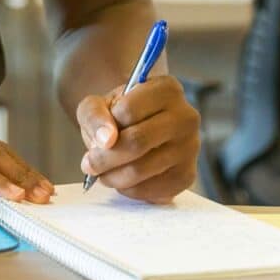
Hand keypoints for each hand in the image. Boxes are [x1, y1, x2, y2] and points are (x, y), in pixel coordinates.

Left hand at [77, 76, 199, 203]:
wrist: (136, 129)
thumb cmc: (116, 114)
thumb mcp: (96, 104)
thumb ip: (94, 115)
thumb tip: (106, 140)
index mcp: (166, 89)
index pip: (128, 111)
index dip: (105, 126)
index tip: (99, 134)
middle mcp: (186, 116)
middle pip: (136, 143)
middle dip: (103, 158)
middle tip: (89, 164)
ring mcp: (190, 148)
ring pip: (141, 169)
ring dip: (111, 176)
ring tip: (102, 171)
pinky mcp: (187, 175)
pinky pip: (151, 190)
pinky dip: (127, 189)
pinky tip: (122, 179)